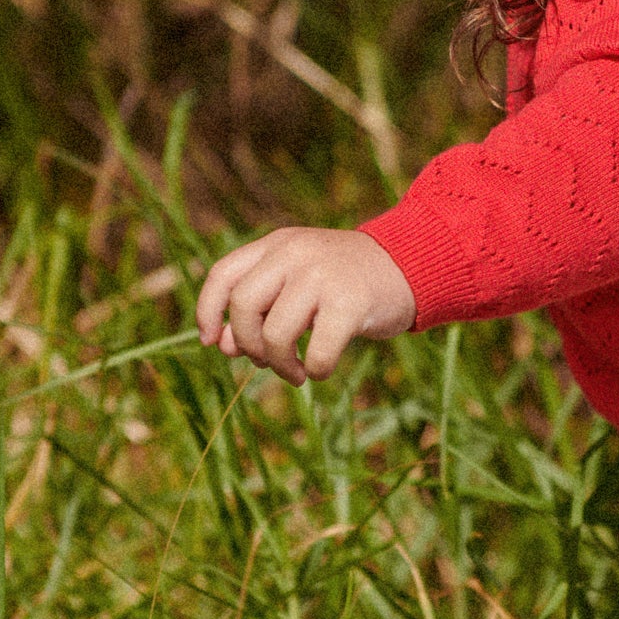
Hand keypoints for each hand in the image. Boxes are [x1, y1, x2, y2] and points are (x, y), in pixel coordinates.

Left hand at [196, 226, 415, 383]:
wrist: (410, 267)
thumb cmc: (346, 283)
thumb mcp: (297, 284)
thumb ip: (261, 308)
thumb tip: (223, 346)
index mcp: (277, 245)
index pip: (223, 274)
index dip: (207, 311)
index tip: (212, 342)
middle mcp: (296, 253)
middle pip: (243, 305)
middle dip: (247, 344)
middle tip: (266, 361)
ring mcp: (323, 276)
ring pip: (275, 334)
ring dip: (280, 365)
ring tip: (295, 372)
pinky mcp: (351, 302)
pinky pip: (317, 352)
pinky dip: (315, 370)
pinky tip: (321, 368)